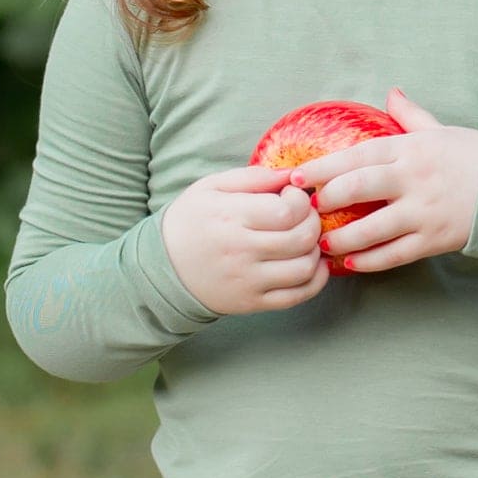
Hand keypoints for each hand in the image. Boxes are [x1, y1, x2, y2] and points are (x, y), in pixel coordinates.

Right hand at [162, 165, 329, 315]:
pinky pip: (298, 296)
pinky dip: (315, 280)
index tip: (291, 196)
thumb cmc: (190, 221)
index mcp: (230, 216)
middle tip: (304, 215)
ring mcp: (247, 281)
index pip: (288, 211)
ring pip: (304, 267)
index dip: (301, 200)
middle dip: (313, 221)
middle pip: (301, 238)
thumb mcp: (210, 187)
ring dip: (315, 250)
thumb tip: (293, 174)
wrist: (161, 268)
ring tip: (305, 238)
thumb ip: (253, 177)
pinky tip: (311, 264)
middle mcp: (240, 251)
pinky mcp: (252, 303)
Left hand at [284, 87, 477, 274]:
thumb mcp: (440, 130)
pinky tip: (349, 263)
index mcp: (410, 149)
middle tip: (304, 211)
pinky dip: (368, 261)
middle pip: (357, 189)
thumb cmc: (472, 156)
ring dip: (340, 239)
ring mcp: (422, 212)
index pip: (356, 155)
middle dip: (324, 200)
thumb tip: (391, 93)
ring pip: (370, 229)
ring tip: (320, 243)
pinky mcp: (432, 239)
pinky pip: (392, 254)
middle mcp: (412, 179)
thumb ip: (410, 115)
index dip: (321, 167)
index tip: (295, 177)